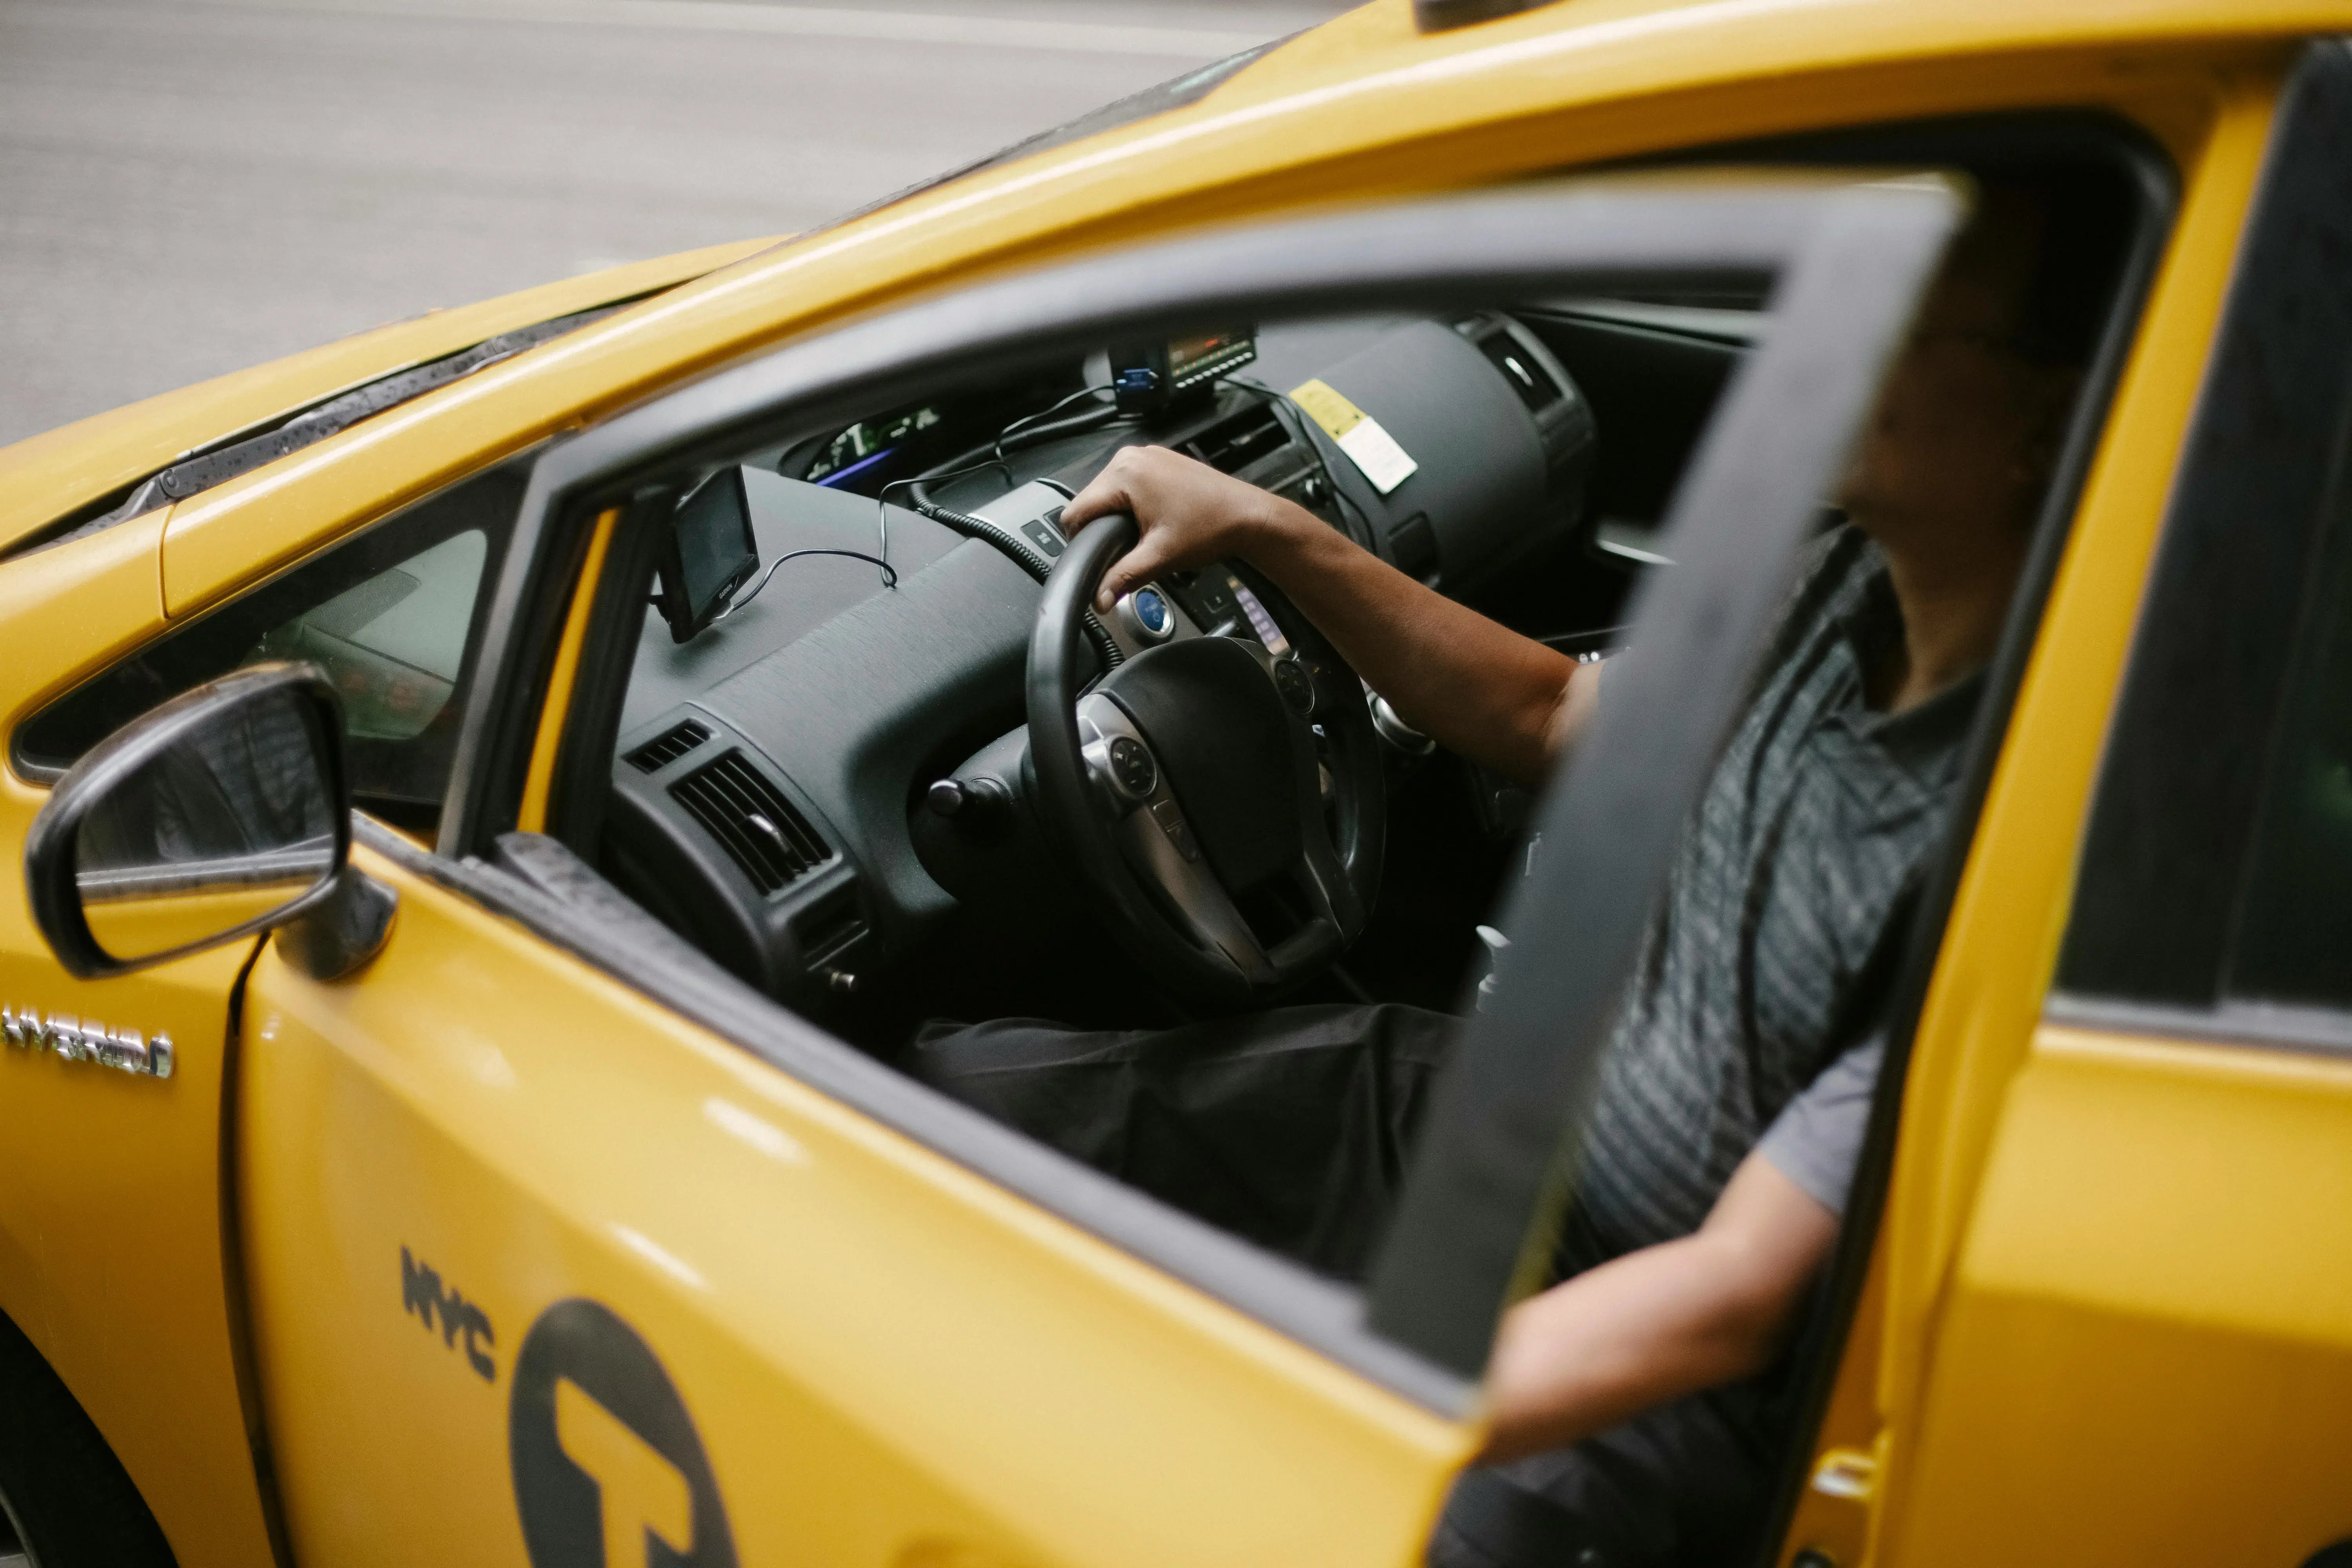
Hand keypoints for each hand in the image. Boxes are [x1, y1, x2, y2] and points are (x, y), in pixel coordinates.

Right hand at [1059, 446, 1299, 610]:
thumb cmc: (1212, 527)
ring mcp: (1146, 456)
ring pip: (1109, 493)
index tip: (1096, 558)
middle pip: (1091, 500)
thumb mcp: (1160, 557)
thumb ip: (1122, 577)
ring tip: (1145, 535)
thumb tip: (1099, 599)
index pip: (1077, 510)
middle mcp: (1131, 457)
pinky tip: (1153, 521)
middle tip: (1130, 548)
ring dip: (1118, 516)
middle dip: (1103, 528)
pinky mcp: (1158, 461)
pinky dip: (1133, 504)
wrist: (1249, 517)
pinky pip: (1129, 484)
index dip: (1081, 541)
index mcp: (1125, 473)